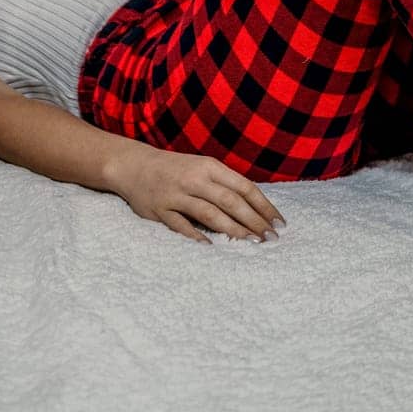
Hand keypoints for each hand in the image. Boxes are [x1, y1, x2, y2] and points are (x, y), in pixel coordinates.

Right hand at [108, 144, 285, 243]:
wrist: (133, 164)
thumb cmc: (175, 170)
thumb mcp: (201, 168)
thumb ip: (224, 185)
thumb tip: (255, 209)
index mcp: (209, 166)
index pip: (244, 186)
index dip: (264, 206)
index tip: (279, 222)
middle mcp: (195, 178)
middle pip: (230, 201)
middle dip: (254, 220)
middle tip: (270, 237)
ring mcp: (176, 193)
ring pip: (209, 213)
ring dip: (232, 229)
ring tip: (251, 242)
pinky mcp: (159, 209)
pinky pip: (181, 225)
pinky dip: (197, 236)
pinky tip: (212, 247)